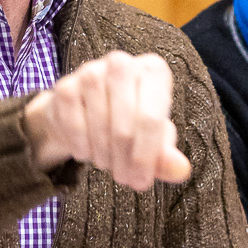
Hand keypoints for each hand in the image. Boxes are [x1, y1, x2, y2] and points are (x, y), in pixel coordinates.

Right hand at [22, 51, 192, 190]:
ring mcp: (91, 71)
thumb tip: (182, 171)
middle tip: (124, 180)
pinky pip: (73, 125)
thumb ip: (167, 155)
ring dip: (103, 156)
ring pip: (99, 126)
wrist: (85, 112)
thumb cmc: (131, 123)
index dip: (146, 158)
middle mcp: (122, 63)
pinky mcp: (65, 85)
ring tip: (107, 163)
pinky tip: (86, 151)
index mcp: (153, 70)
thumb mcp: (154, 139)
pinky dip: (80, 146)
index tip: (141, 183)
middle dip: (124, 162)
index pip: (151, 120)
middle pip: (124, 127)